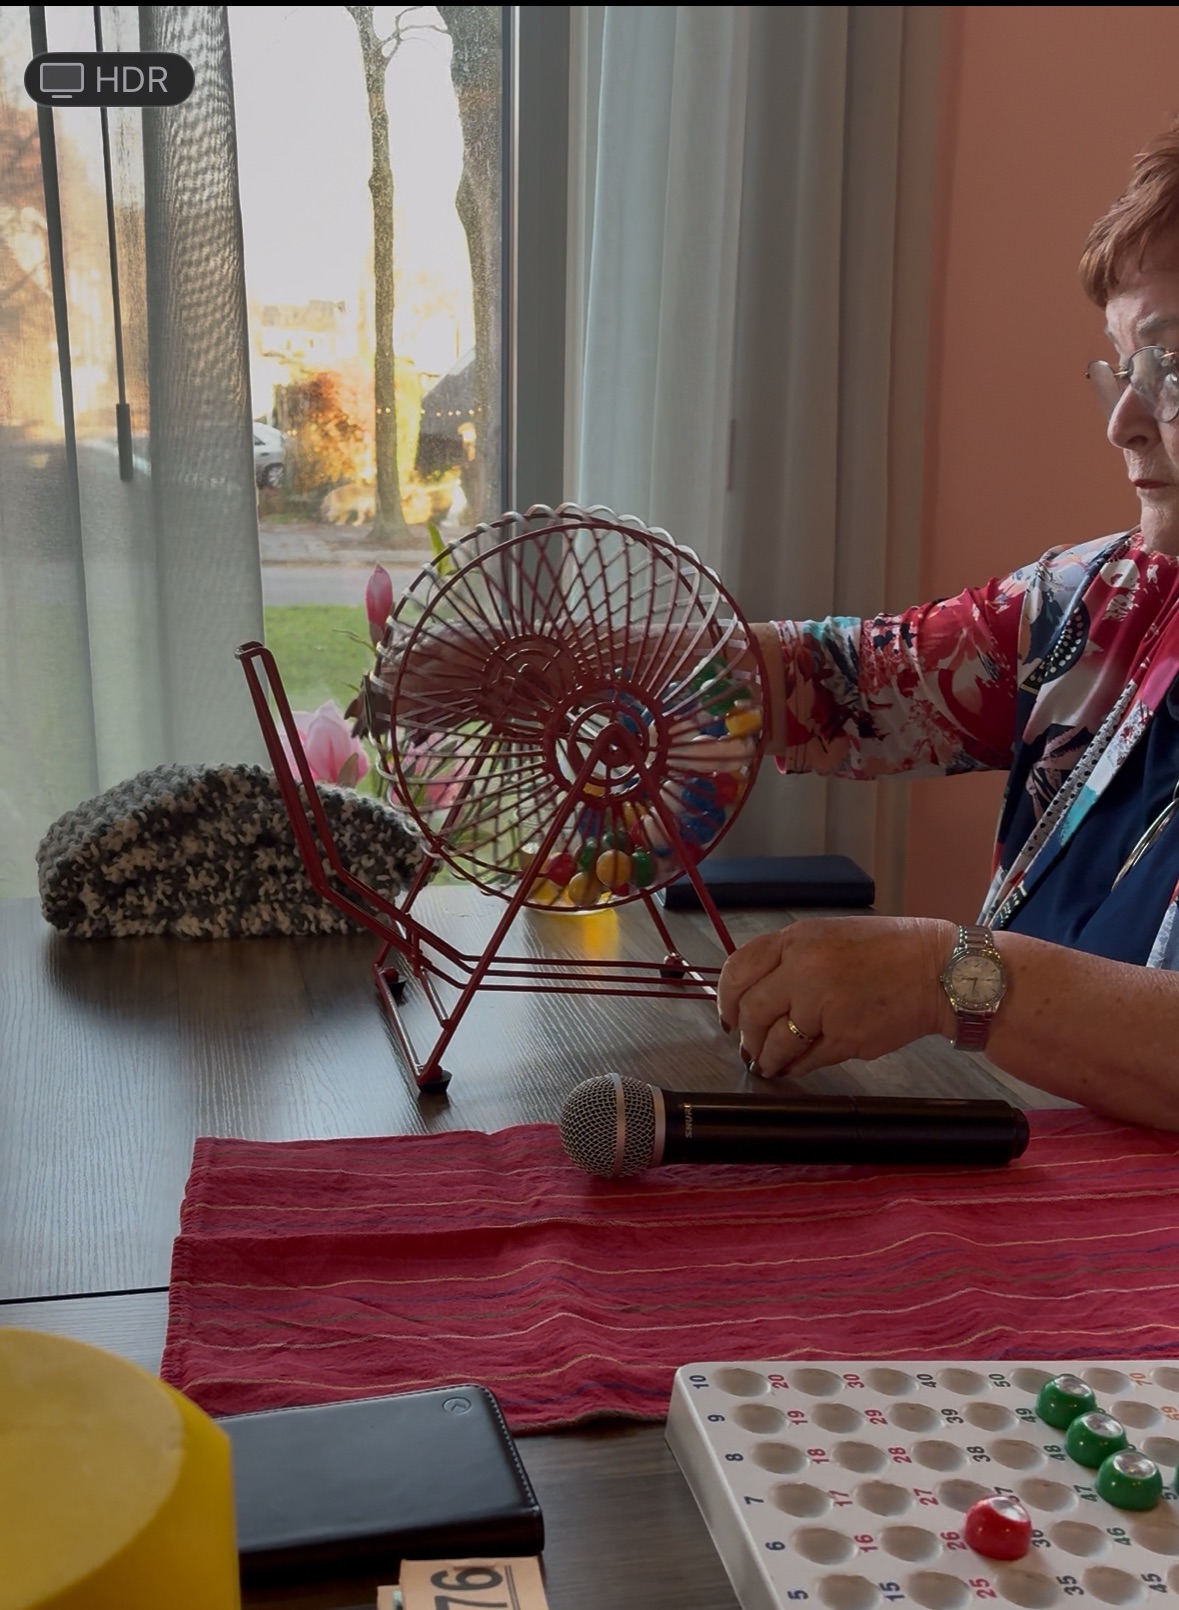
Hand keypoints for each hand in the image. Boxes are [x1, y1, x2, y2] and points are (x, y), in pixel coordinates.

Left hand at [716, 915, 956, 1076]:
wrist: (938, 970)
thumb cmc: (887, 950)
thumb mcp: (829, 935)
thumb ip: (790, 958)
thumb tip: (756, 992)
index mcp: (797, 940)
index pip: (738, 970)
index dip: (726, 998)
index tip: (727, 1014)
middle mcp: (804, 971)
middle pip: (751, 1012)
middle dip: (745, 1034)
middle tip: (747, 1045)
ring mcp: (823, 1007)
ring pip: (775, 1043)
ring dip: (766, 1057)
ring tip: (767, 1062)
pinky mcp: (844, 1039)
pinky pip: (806, 1060)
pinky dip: (794, 1067)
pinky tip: (793, 1067)